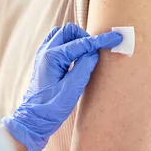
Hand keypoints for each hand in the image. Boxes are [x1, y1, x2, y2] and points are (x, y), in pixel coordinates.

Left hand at [2, 23, 122, 150]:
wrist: (34, 120)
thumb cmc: (51, 108)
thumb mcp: (72, 89)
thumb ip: (84, 67)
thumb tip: (94, 52)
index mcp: (52, 57)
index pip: (81, 42)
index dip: (101, 40)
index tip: (116, 37)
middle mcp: (45, 52)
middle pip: (69, 31)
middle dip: (85, 37)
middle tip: (96, 51)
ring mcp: (43, 55)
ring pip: (62, 35)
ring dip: (76, 39)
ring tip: (86, 54)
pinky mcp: (44, 61)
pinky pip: (57, 44)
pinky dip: (69, 45)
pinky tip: (76, 57)